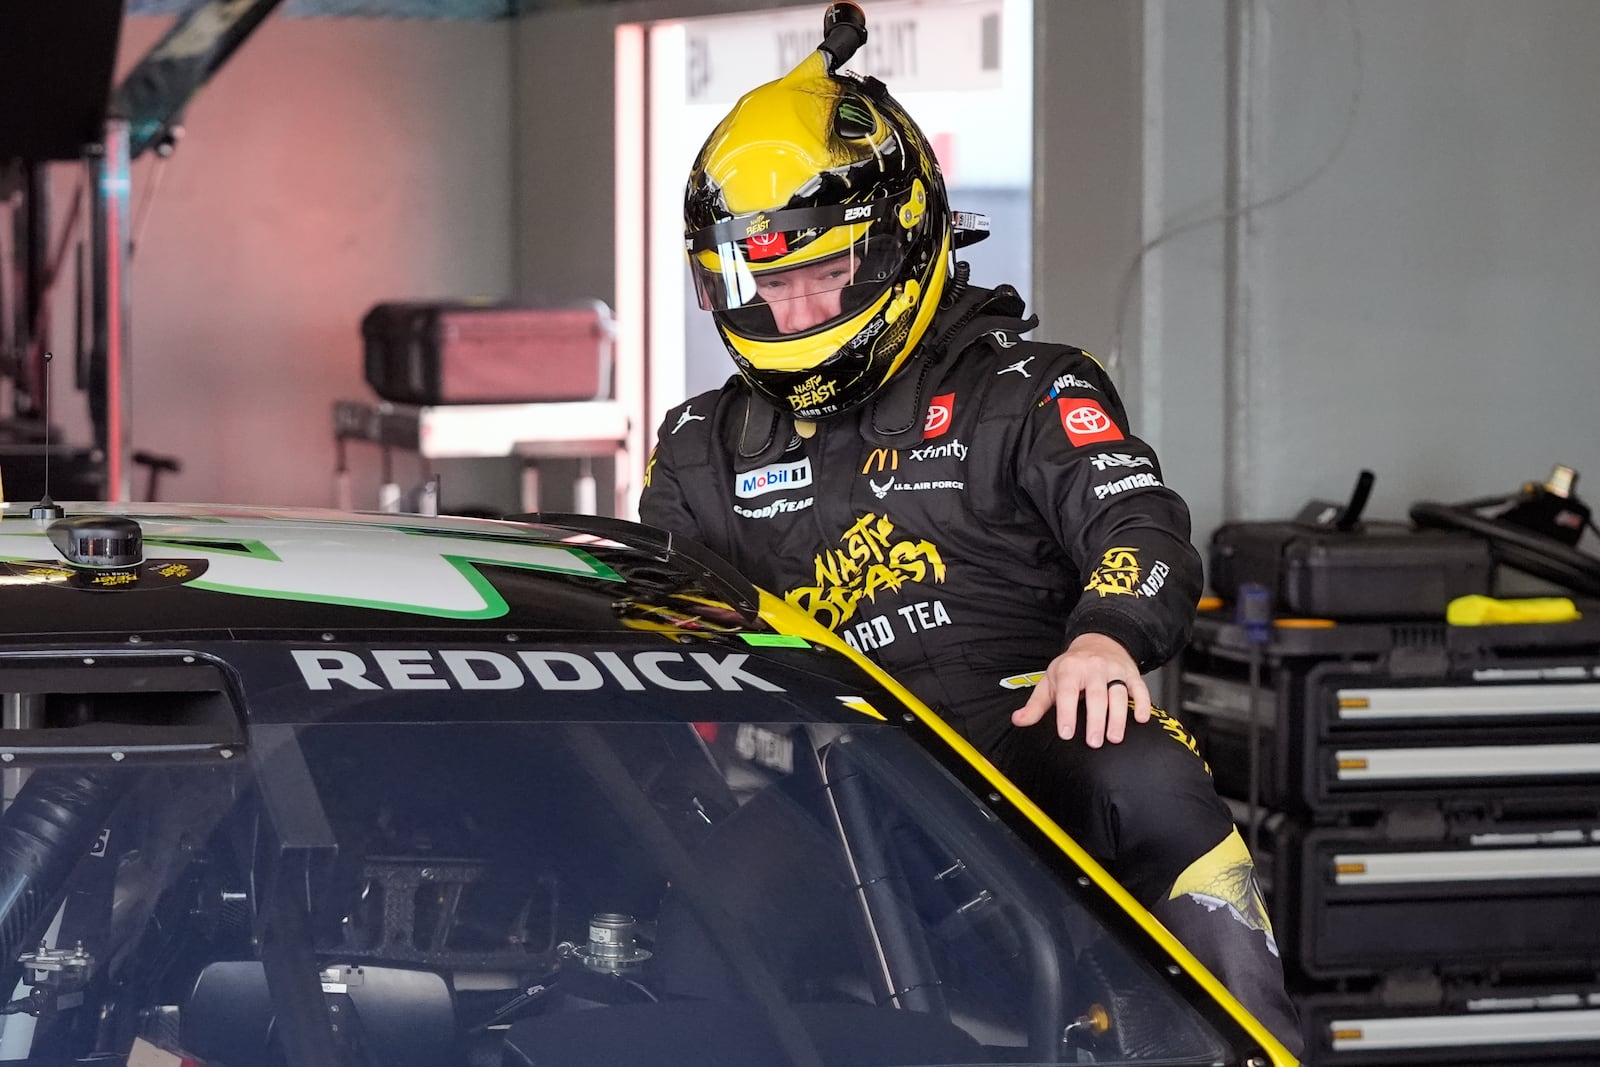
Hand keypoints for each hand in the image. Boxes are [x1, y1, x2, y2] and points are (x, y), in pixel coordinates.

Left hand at [1010, 633, 1150, 746]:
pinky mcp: (1132, 674)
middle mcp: (1093, 668)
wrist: (1098, 640)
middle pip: (1097, 695)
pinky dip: (1143, 703)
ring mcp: (1115, 670)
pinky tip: (1142, 719)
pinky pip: (1140, 688)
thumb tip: (1018, 720)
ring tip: (1115, 737)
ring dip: (1118, 716)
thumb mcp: (1050, 681)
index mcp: (1070, 670)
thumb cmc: (1071, 667)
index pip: (1068, 692)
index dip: (1066, 713)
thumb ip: (1036, 704)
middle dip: (1096, 720)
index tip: (1066, 733)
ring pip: (1119, 693)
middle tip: (1094, 743)